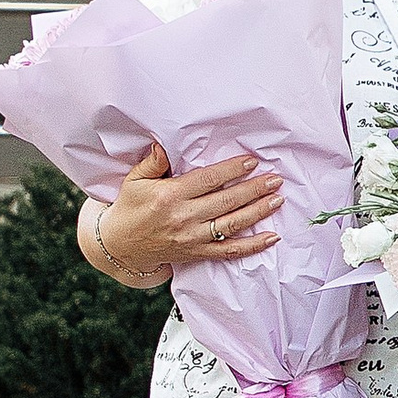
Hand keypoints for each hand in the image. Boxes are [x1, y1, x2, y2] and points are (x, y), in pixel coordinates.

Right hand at [98, 143, 282, 280]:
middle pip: (226, 201)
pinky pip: (229, 251)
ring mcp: (192, 238)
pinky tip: (272, 237)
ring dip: (258, 212)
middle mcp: (183, 218)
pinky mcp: (197, 253)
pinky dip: (253, 246)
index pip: (207, 180)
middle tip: (275, 179)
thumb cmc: (129, 208)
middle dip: (254, 189)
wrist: (119, 246)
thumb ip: (153, 162)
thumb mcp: (135, 181)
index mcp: (170, 196)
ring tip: (277, 200)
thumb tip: (164, 144)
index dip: (232, 170)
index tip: (252, 161)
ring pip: (232, 225)